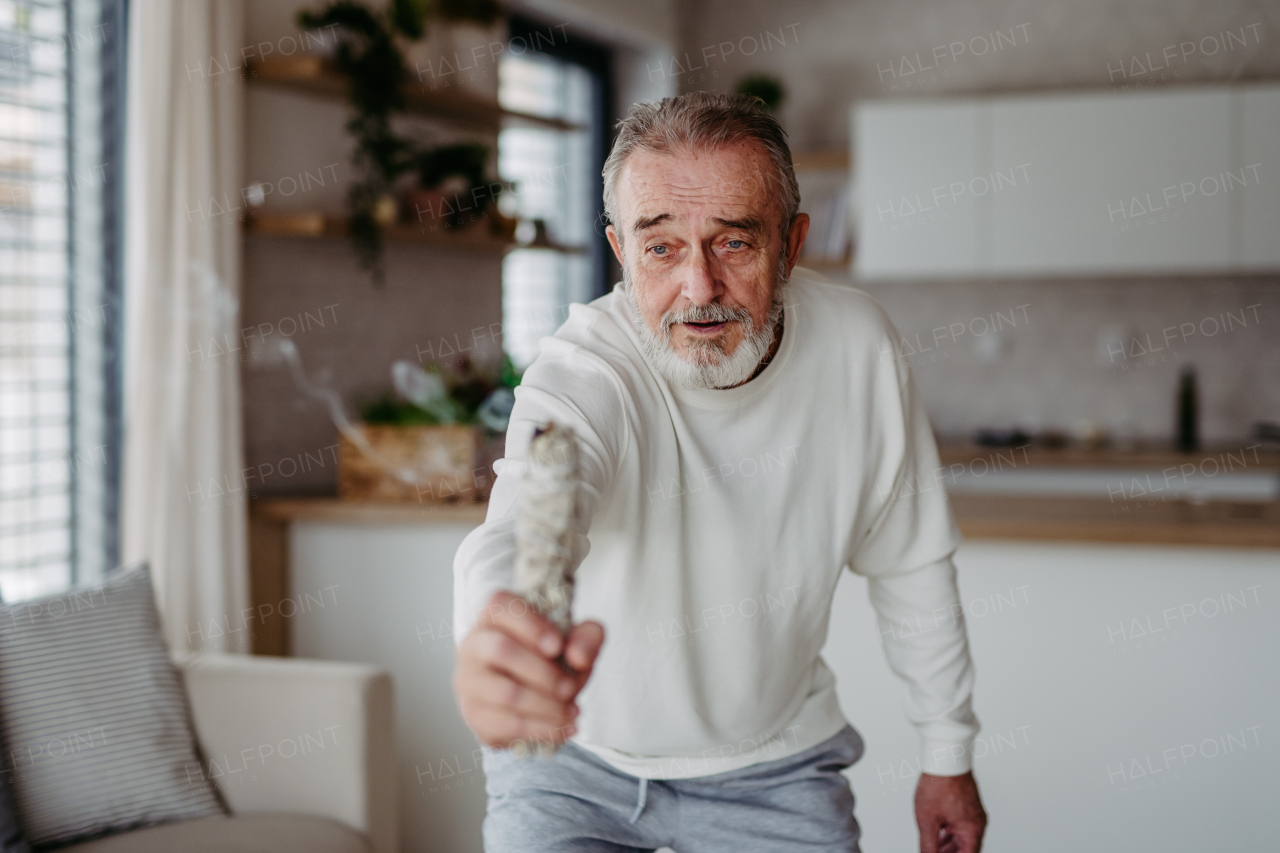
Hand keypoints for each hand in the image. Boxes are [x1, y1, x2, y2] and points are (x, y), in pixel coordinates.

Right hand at [453, 590, 604, 749]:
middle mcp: (474, 644)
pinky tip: (565, 728)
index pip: (501, 607)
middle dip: (543, 673)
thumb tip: (577, 656)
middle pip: (501, 650)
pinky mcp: (474, 714)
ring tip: (573, 710)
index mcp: (495, 615)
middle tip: (570, 687)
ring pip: (504, 694)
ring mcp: (469, 681)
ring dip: (546, 707)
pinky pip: (505, 725)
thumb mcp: (579, 639)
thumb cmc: (553, 655)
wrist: (535, 691)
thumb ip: (587, 638)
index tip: (557, 646)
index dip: (531, 626)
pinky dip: (541, 729)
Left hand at [915, 771, 986, 852]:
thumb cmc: (939, 783)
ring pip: (962, 838)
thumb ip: (928, 845)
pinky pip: (961, 826)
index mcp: (972, 831)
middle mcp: (977, 823)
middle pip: (965, 849)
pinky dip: (950, 834)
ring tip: (934, 849)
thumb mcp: (928, 821)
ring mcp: (974, 814)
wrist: (945, 758)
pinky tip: (938, 836)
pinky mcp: (968, 806)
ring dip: (949, 846)